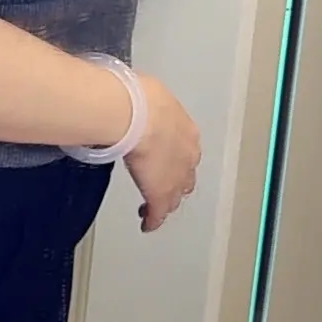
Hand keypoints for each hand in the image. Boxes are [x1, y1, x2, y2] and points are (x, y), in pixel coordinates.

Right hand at [126, 75, 200, 232]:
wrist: (139, 116)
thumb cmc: (142, 100)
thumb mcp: (149, 97)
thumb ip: (147, 107)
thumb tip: (133, 101)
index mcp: (187, 133)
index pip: (186, 152)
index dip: (175, 159)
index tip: (164, 160)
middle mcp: (188, 158)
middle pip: (185, 178)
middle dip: (176, 183)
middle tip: (162, 185)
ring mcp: (175, 179)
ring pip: (174, 197)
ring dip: (165, 202)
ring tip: (153, 207)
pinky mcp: (159, 195)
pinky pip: (157, 213)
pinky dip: (152, 219)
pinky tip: (146, 224)